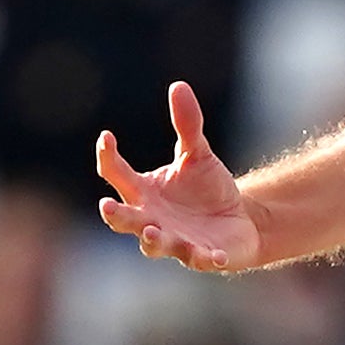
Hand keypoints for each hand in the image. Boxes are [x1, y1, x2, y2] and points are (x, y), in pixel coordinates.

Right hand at [95, 83, 261, 272]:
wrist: (237, 220)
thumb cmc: (207, 189)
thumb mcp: (197, 154)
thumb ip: (187, 125)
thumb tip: (178, 85)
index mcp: (143, 192)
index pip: (116, 174)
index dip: (107, 156)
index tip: (107, 137)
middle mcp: (151, 218)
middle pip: (125, 219)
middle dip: (116, 215)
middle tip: (106, 207)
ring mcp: (174, 240)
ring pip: (155, 244)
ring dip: (152, 239)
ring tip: (152, 232)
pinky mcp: (201, 256)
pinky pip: (200, 259)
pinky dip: (207, 259)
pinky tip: (216, 255)